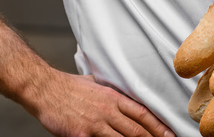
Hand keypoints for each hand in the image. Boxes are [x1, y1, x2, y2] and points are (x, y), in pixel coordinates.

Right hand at [30, 70, 175, 136]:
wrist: (44, 88)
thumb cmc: (68, 86)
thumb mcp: (95, 82)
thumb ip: (110, 90)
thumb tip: (122, 91)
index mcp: (112, 97)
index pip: (142, 113)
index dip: (158, 126)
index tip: (170, 134)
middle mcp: (107, 110)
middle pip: (136, 130)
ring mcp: (94, 124)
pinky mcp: (81, 135)